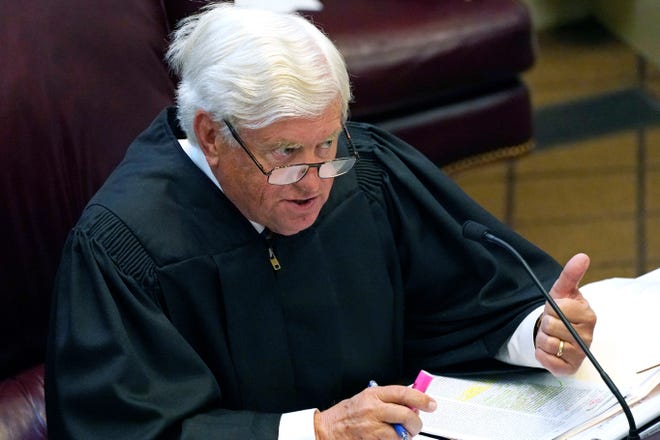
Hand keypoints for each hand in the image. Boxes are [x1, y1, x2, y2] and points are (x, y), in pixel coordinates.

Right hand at [314, 384, 436, 438]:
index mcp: (373, 394)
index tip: (431, 404)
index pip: (403, 393)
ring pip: (400, 435)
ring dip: (404, 437)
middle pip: (406, 415)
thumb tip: (411, 404)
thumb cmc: (347, 414)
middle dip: (415, 423)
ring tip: (398, 434)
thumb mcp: (366, 398)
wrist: (327, 429)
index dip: (421, 398)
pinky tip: (387, 439)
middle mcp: (373, 410)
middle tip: (415, 425)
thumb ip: (387, 399)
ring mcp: (372, 428)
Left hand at [535, 253, 596, 375]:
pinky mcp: (568, 368)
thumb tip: (582, 256)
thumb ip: (570, 274)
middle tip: (552, 323)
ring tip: (551, 335)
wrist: (557, 334)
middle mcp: (588, 336)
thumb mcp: (563, 291)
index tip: (556, 309)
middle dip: (546, 323)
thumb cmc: (561, 310)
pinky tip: (549, 349)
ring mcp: (580, 354)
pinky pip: (545, 359)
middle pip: (551, 326)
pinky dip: (541, 353)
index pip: (560, 308)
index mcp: (588, 316)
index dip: (552, 307)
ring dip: (542, 338)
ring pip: (547, 342)